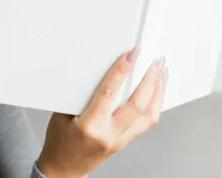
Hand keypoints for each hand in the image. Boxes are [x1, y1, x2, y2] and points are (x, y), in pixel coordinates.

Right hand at [37, 48, 166, 177]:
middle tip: (154, 61)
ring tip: (162, 72)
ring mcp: (119, 140)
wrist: (63, 169)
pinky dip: (156, 104)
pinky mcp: (125, 142)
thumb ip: (81, 94)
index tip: (131, 55)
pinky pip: (147, 123)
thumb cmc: (59, 141)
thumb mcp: (62, 114)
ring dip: (158, 91)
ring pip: (149, 115)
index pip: (108, 93)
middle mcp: (108, 134)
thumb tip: (97, 71)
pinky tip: (158, 92)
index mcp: (89, 125)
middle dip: (149, 79)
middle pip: (137, 105)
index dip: (121, 71)